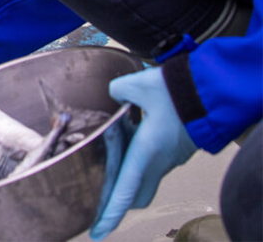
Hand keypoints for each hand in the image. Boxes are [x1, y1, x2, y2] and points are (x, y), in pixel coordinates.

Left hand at [90, 66, 196, 239]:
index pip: (125, 191)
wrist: (214, 91)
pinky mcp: (178, 149)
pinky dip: (140, 159)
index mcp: (147, 152)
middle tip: (98, 202)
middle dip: (118, 202)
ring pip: (147, 178)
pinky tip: (129, 140)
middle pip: (137, 195)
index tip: (98, 232)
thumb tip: (115, 95)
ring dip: (128, 177)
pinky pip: (156, 162)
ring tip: (107, 167)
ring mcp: (172, 158)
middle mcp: (160, 162)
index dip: (109, 214)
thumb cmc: (178, 92)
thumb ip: (118, 91)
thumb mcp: (139, 85)